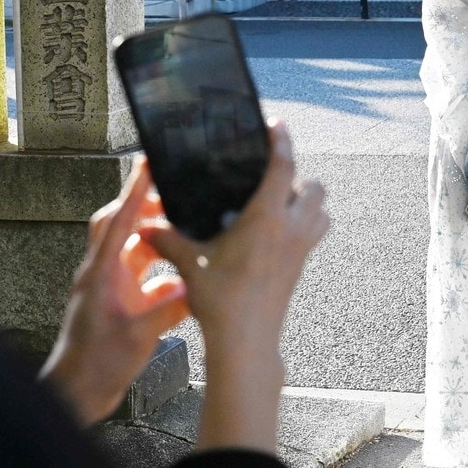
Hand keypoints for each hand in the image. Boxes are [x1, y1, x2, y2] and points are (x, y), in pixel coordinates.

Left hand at [40, 157, 191, 425]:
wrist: (76, 395)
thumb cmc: (95, 366)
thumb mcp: (138, 336)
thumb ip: (167, 307)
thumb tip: (192, 285)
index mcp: (101, 274)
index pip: (118, 220)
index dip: (135, 190)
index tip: (149, 163)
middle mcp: (103, 274)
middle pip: (119, 224)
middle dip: (145, 207)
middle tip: (175, 196)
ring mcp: (111, 288)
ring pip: (135, 250)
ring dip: (158, 241)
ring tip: (186, 234)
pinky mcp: (120, 304)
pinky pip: (146, 279)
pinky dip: (166, 275)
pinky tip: (187, 282)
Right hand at [141, 120, 328, 452]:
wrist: (247, 343)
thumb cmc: (220, 302)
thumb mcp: (190, 265)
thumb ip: (169, 240)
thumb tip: (145, 227)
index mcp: (267, 219)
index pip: (282, 167)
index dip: (280, 141)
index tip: (276, 124)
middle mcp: (292, 229)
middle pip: (315, 187)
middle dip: (299, 177)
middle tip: (269, 180)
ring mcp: (302, 248)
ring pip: (322, 211)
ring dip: (307, 202)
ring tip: (278, 204)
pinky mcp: (302, 266)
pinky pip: (315, 233)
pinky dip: (305, 224)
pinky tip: (276, 232)